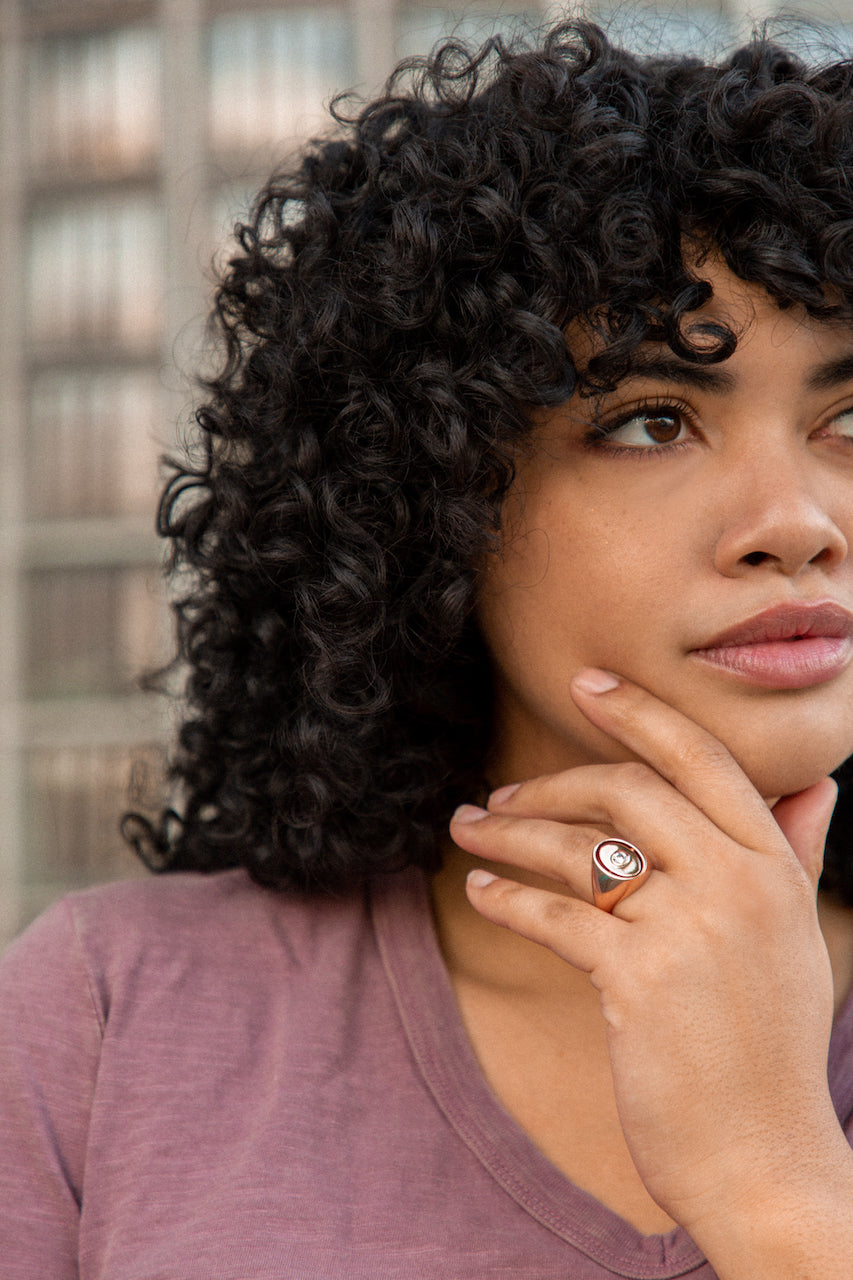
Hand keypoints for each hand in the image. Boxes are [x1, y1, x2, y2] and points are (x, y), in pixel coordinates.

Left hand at [451, 668, 852, 1273]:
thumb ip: (797, 854)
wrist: (764, 1159)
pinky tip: (482, 892)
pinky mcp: (639, 978)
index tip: (587, 684)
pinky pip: (556, 915)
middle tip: (498, 793)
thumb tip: (817, 786)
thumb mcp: (796, 938)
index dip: (640, 712)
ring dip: (511, 833)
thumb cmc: (770, 1047)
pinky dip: (509, 898)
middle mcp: (737, 883)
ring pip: (581, 848)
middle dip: (552, 783)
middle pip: (628, 789)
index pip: (702, 758)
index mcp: (773, 866)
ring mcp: (689, 928)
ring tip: (469, 831)